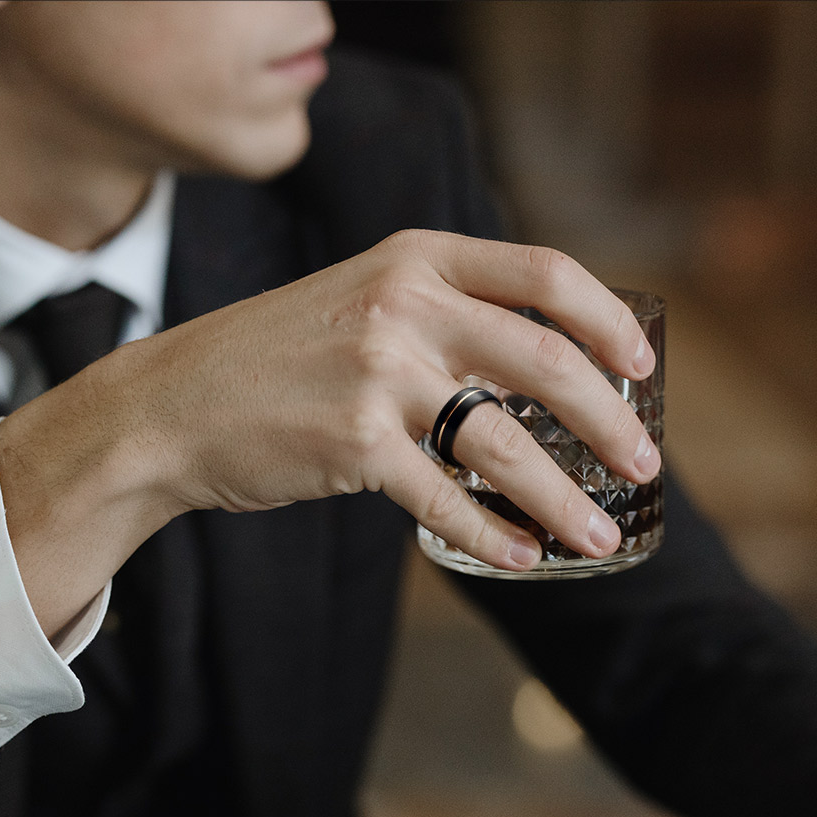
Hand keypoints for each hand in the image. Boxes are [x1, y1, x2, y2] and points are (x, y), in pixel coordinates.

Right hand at [0, 230, 658, 633]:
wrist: (171, 404)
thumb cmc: (272, 360)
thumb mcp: (357, 299)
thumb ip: (439, 316)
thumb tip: (541, 371)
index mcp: (414, 258)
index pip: (543, 272)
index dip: (607, 319)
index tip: (641, 365)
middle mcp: (402, 304)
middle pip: (546, 360)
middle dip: (610, 421)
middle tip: (645, 464)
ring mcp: (377, 372)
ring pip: (506, 442)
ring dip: (567, 498)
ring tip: (601, 535)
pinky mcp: (353, 442)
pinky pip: (447, 497)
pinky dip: (494, 535)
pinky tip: (525, 557)